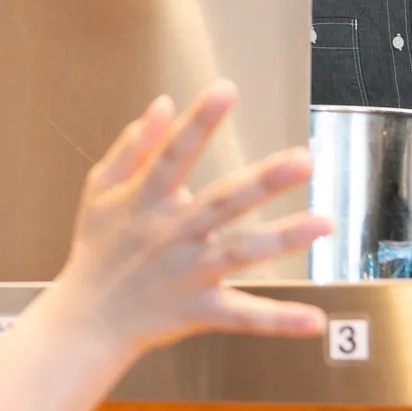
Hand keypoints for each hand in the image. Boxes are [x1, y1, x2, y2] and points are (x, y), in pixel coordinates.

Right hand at [47, 80, 329, 356]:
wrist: (87, 319)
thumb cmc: (97, 249)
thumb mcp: (100, 189)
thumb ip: (132, 146)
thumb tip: (163, 105)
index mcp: (146, 200)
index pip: (174, 153)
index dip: (198, 122)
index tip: (225, 90)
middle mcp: (172, 234)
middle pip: (222, 202)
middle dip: (263, 181)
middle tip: (303, 160)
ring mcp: (188, 273)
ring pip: (240, 252)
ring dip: (282, 239)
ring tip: (324, 223)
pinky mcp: (200, 310)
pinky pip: (243, 315)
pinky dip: (278, 320)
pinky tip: (313, 319)